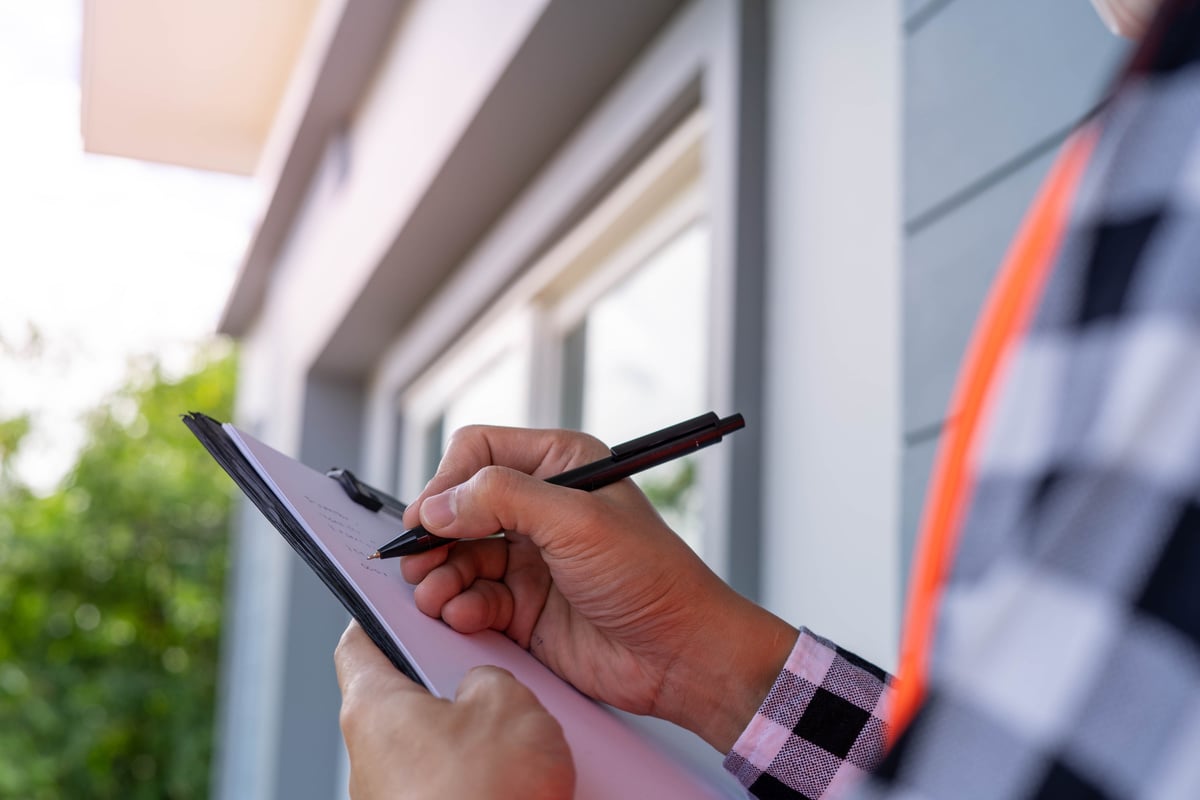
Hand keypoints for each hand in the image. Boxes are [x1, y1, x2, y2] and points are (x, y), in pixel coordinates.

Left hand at [335, 621, 573, 799]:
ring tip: (522, 735)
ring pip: (433, 745)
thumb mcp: (508, 702)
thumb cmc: (484, 794)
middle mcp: (369, 756)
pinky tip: (520, 778)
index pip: (358, 644)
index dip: (382, 617)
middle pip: (404, 697)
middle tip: (491, 672)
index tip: (400, 604)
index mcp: (373, 707)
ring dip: (474, 736)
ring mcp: (391, 798)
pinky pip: (451, 784)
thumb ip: (490, 678)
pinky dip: (482, 776)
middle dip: (451, 683)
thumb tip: (484, 688)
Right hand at [400, 425, 796, 751]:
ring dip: (439, 575)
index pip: (480, 452)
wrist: (681, 654)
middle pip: (458, 507)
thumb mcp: (577, 521)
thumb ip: (503, 500)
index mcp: (560, 465)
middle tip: (417, 560)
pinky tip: (464, 616)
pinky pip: (472, 598)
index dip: (447, 481)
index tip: (428, 517)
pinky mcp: (523, 607)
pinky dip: (458, 607)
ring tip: (436, 595)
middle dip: (434, 534)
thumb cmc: (650, 576)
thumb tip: (437, 505)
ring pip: (458, 556)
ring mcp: (530, 559)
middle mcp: (541, 507)